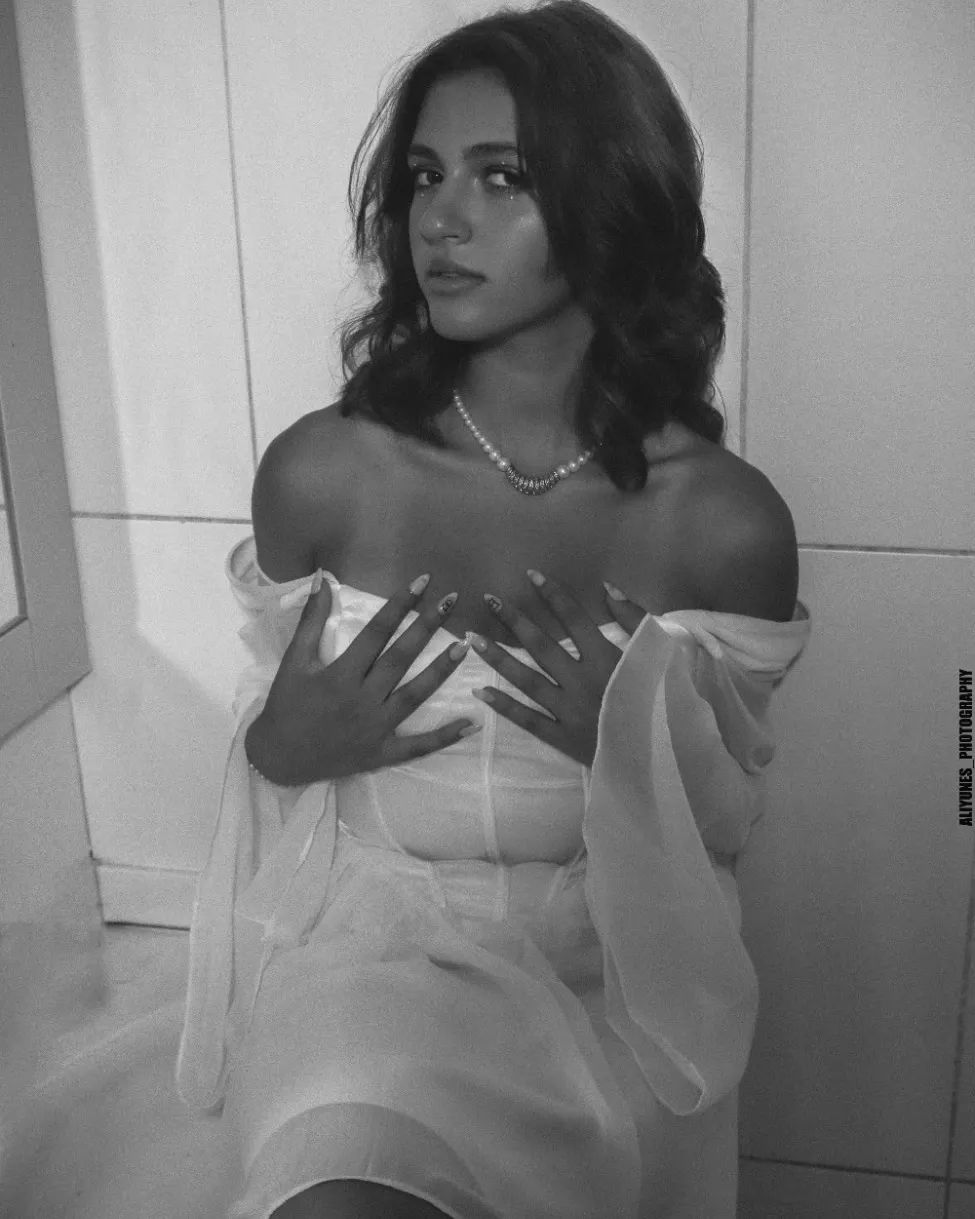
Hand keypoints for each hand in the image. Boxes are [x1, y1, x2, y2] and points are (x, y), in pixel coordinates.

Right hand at [245, 572, 475, 784]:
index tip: (422, 581)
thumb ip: (311, 620)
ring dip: (441, 671)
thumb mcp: (294, 661)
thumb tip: (323, 579)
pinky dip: (444, 736)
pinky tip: (471, 722)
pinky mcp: (382, 754)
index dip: (400, 604)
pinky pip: (417, 746)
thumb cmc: (286, 705)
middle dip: (426, 626)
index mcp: (340, 675)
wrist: (278, 759)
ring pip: (415, 696)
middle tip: (452, 600)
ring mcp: (375, 728)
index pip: (376, 632)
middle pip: (400, 658)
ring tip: (465, 646)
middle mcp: (361, 699)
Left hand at [467, 571, 648, 767]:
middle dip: (514, 620)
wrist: (668, 756)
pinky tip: (480, 691)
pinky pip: (529, 720)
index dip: (552, 595)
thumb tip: (608, 587)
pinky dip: (504, 706)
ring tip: (472, 639)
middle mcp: (583, 681)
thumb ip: (635, 619)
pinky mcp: (564, 738)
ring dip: (499, 658)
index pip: (574, 619)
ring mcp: (570, 711)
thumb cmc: (666, 701)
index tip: (531, 576)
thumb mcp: (660, 654)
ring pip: (527, 680)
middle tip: (489, 600)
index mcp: (607, 658)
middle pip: (542, 646)